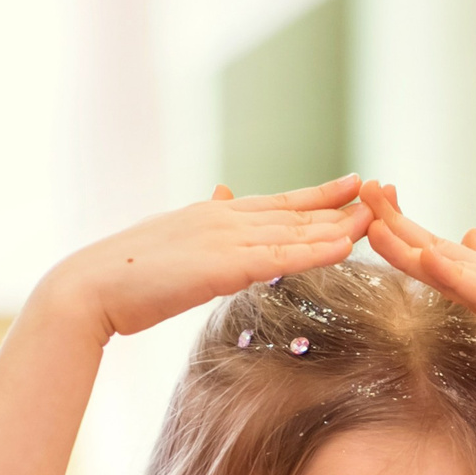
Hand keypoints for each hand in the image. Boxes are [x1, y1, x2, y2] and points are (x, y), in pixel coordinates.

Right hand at [35, 177, 371, 344]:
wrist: (89, 289)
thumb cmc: (123, 276)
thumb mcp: (171, 241)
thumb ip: (204, 221)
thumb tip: (221, 194)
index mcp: (213, 214)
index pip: (278, 202)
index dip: (319, 195)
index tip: (354, 185)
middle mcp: (224, 217)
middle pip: (296, 211)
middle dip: (342, 205)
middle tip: (386, 195)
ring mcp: (223, 239)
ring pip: (295, 230)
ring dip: (341, 224)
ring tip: (380, 217)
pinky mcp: (222, 266)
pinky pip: (281, 257)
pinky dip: (316, 250)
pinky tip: (347, 246)